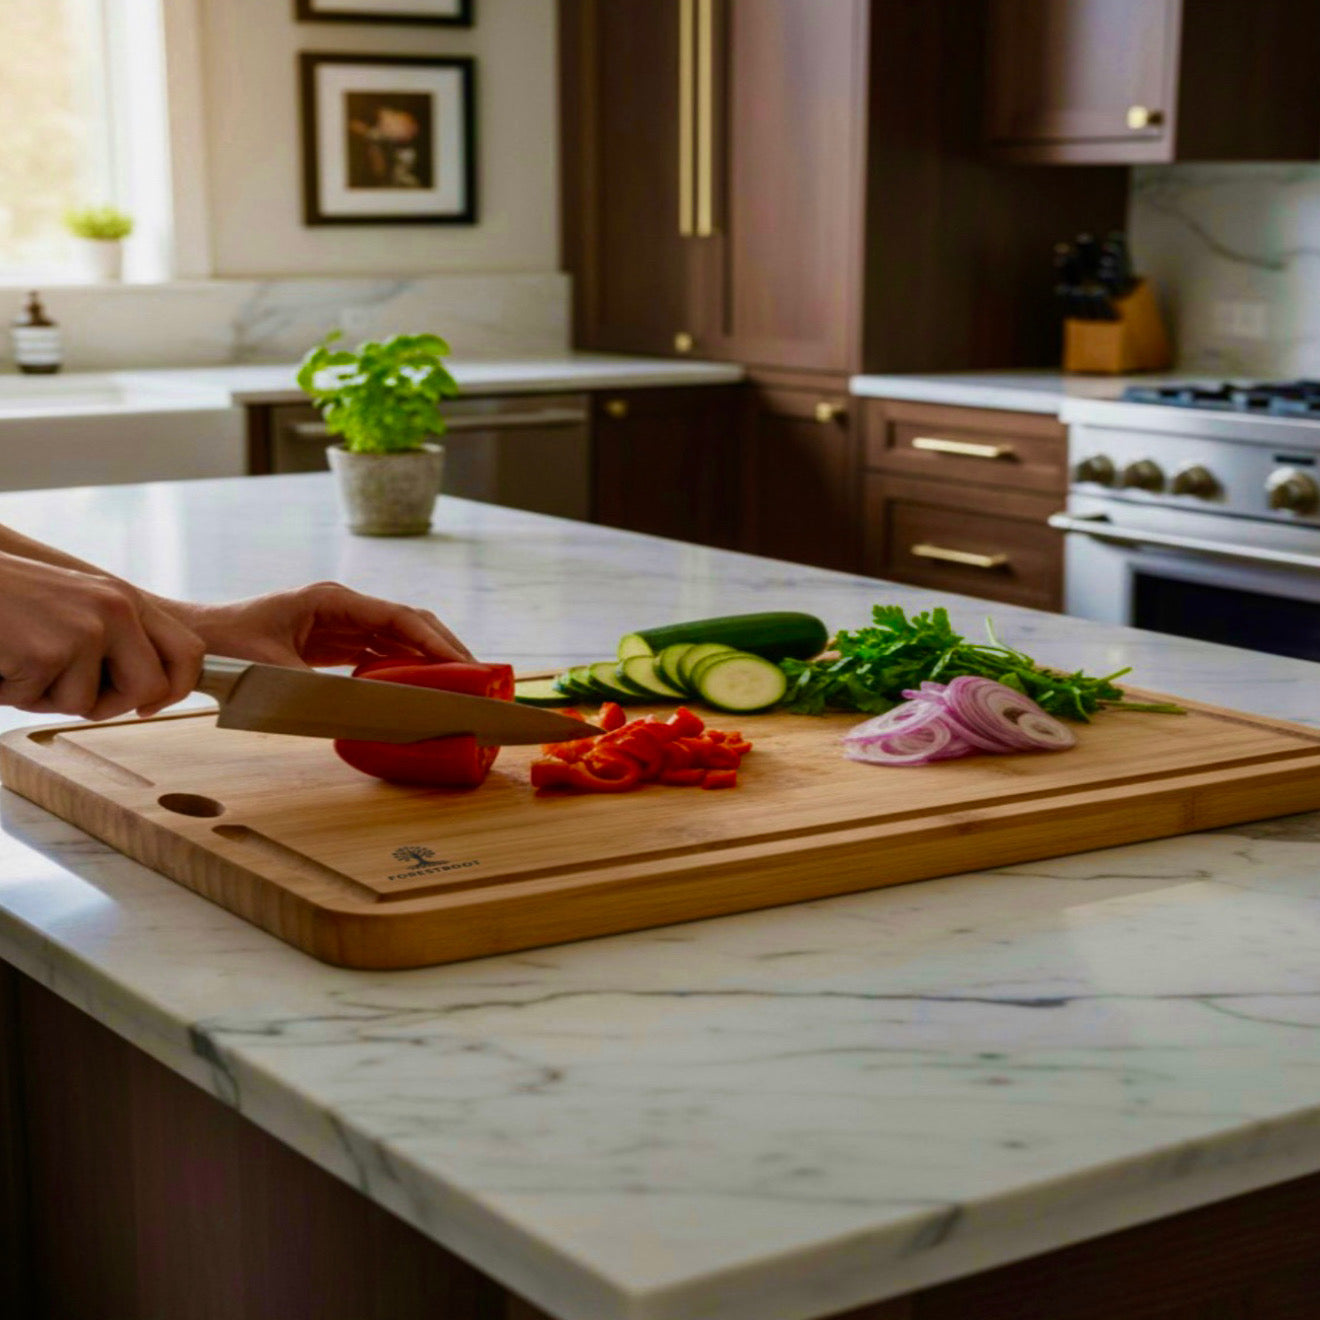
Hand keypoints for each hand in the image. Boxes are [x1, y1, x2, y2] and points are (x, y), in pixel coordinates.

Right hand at [0, 553, 204, 718]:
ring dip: (44, 696)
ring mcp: (86, 629)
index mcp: (125, 599)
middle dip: (105, 704)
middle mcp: (116, 609)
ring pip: (87, 705)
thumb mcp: (73, 610)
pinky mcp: (50, 651)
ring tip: (16, 656)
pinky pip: (37, 701)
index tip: (147, 705)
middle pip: (149, 690)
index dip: (174, 689)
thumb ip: (113, 642)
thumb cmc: (5, 602)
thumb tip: (152, 695)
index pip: (189, 652)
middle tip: (60, 686)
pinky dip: (9, 691)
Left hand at [170, 581, 472, 669]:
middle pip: (407, 622)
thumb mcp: (275, 670)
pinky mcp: (333, 641)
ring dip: (427, 657)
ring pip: (397, 637)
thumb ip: (320, 688)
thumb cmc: (227, 647)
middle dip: (443, 647)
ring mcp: (339, 623)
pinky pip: (379, 651)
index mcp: (332, 601)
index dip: (434, 641)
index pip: (398, 617)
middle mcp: (342, 606)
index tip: (463, 662)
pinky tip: (421, 687)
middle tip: (476, 675)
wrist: (195, 641)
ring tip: (459, 683)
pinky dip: (403, 667)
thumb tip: (362, 710)